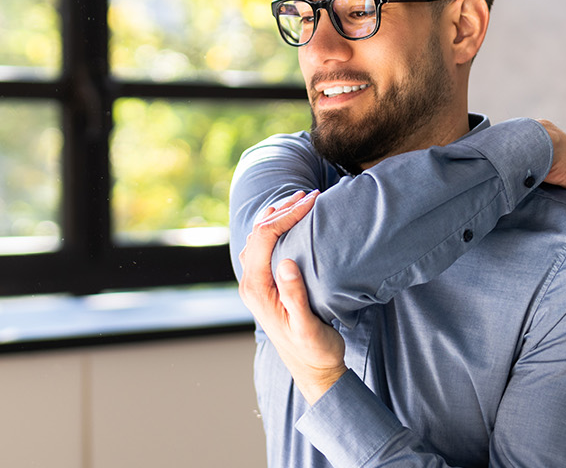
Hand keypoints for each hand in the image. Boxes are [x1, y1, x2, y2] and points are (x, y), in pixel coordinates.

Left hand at [238, 190, 347, 403]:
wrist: (313, 370)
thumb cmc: (313, 350)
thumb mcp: (307, 325)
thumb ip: (294, 295)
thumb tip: (286, 262)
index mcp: (257, 289)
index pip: (264, 238)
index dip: (286, 215)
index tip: (311, 202)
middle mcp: (251, 283)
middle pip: (260, 233)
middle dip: (284, 210)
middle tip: (311, 195)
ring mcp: (257, 283)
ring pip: (260, 238)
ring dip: (279, 216)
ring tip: (302, 201)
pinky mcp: (267, 284)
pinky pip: (266, 248)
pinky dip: (279, 229)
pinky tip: (292, 221)